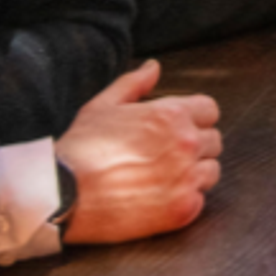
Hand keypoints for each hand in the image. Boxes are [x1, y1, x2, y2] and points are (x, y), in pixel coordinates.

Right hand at [55, 59, 221, 244]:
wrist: (62, 195)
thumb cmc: (80, 148)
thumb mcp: (103, 105)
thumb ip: (134, 83)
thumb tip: (154, 67)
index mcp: (172, 114)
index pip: (210, 111)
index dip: (194, 120)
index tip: (175, 132)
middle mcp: (186, 143)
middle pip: (213, 141)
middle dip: (194, 147)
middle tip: (164, 158)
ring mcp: (186, 177)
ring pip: (210, 172)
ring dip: (193, 174)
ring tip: (161, 180)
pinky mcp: (182, 209)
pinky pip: (199, 201)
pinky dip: (183, 202)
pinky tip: (157, 200)